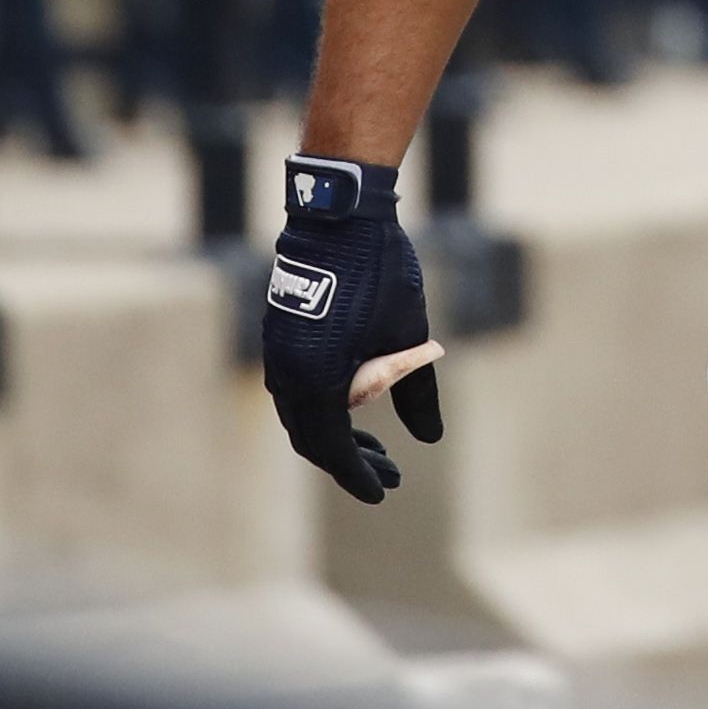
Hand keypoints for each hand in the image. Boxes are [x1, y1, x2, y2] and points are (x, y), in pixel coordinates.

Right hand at [263, 157, 445, 503]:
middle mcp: (286, 373)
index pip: (333, 449)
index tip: (383, 492)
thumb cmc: (381, 274)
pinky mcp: (279, 336)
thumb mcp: (409, 336)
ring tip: (376, 448)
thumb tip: (430, 437)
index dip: (358, 474)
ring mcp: (277, 354)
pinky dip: (323, 406)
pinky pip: (295, 388)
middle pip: (312, 438)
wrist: (340, 217)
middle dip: (350, 460)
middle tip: (389, 474)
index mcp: (315, 380)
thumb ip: (418, 391)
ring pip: (302, 414)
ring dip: (335, 434)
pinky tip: (353, 404)